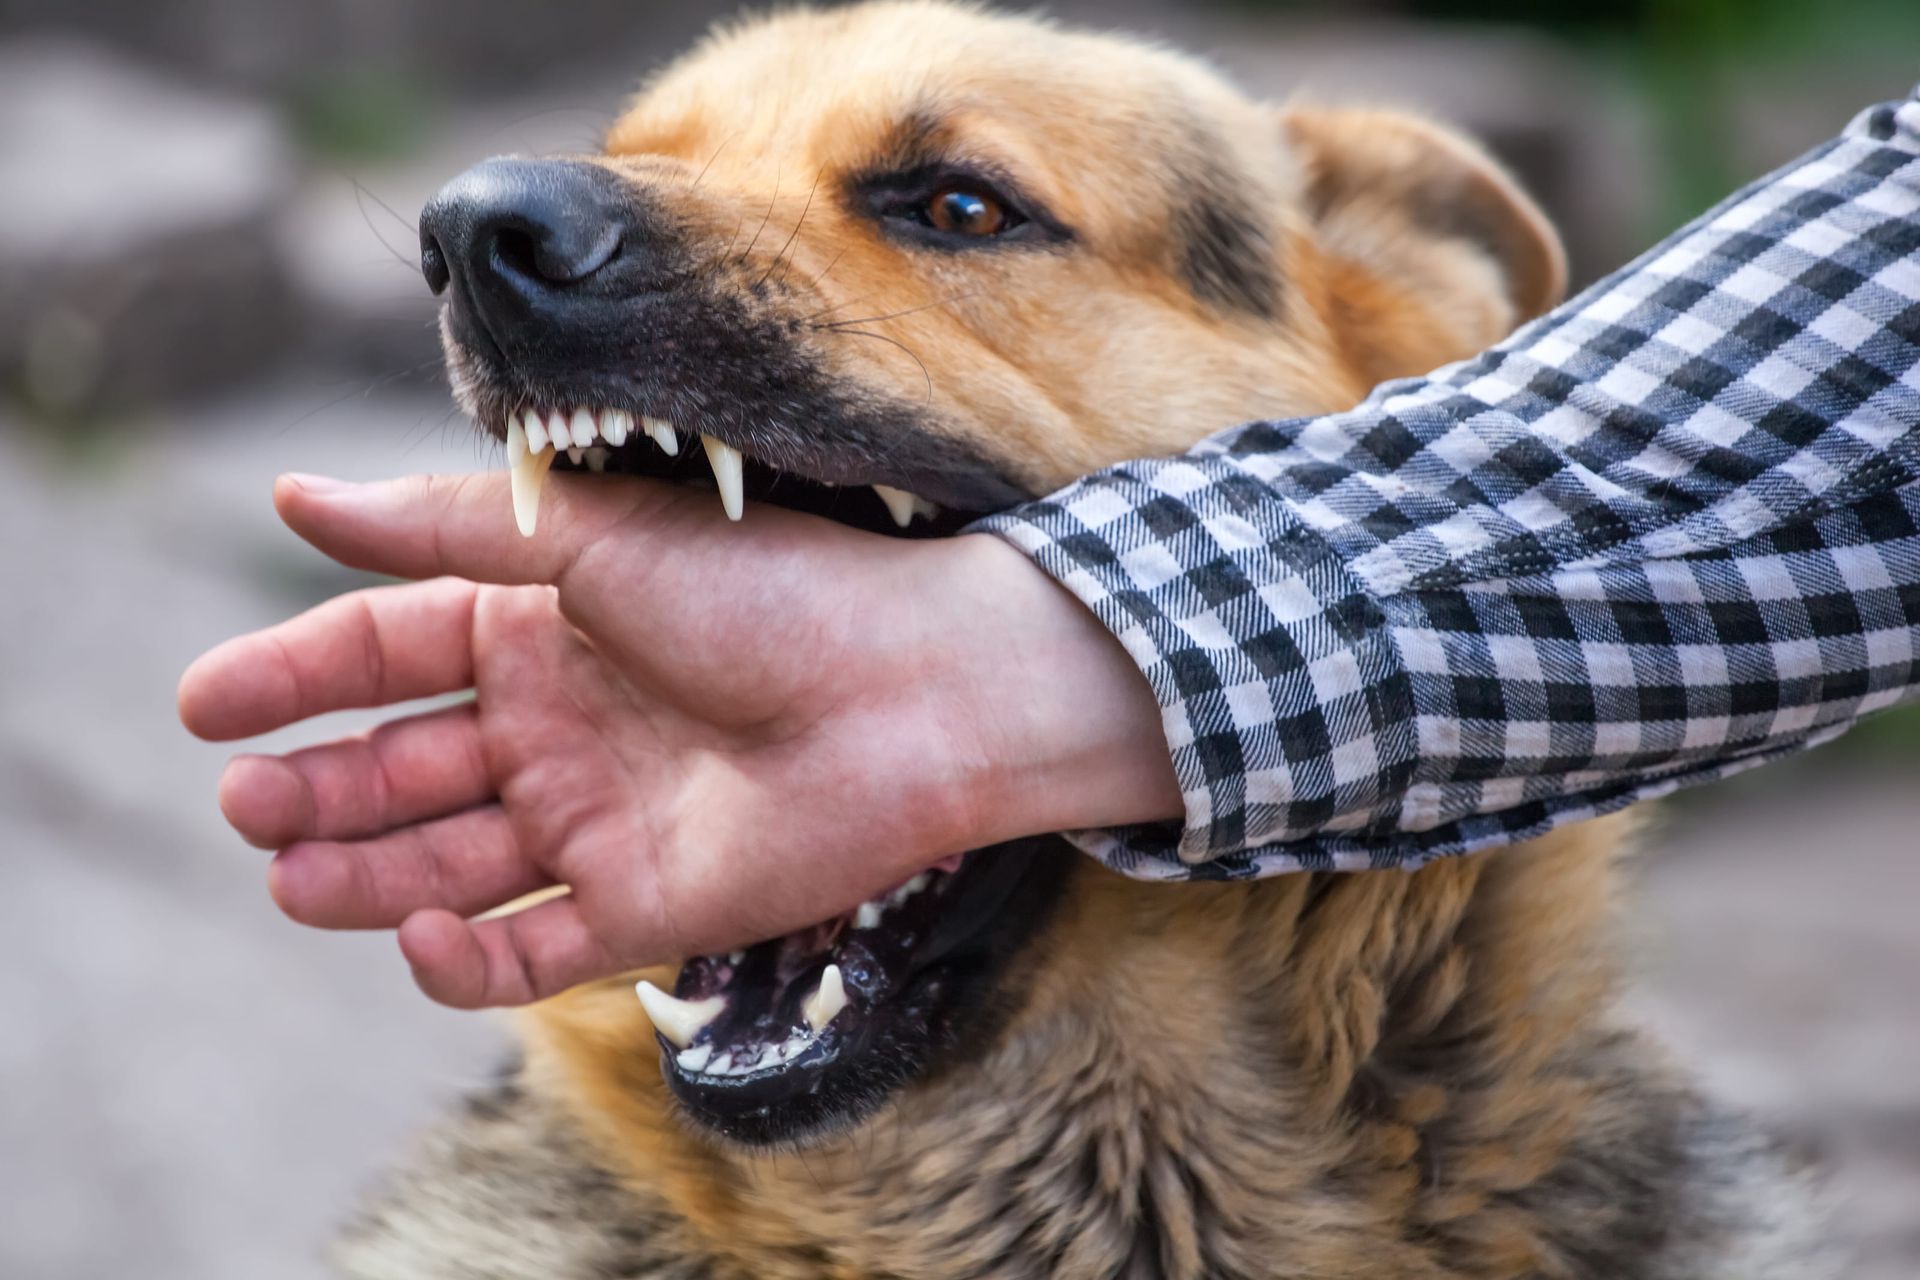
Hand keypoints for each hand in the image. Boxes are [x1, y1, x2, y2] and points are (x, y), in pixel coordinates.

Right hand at [178, 472, 1178, 1007]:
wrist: (919, 688)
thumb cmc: (771, 588)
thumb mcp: (592, 537)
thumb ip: (443, 531)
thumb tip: (291, 498)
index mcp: (541, 625)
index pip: (386, 651)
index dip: (293, 677)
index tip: (203, 706)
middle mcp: (559, 725)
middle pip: (402, 766)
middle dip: (316, 786)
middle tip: (245, 804)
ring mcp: (597, 820)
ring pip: (445, 860)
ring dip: (362, 872)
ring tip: (287, 872)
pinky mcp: (645, 907)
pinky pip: (531, 949)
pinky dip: (464, 957)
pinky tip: (415, 933)